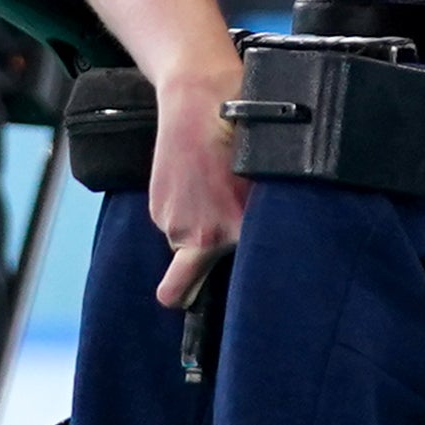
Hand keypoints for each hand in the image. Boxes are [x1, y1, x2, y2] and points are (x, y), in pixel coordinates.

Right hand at [146, 55, 251, 306]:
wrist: (199, 94)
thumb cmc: (244, 132)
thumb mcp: (265, 180)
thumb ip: (260, 222)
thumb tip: (265, 253)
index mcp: (235, 230)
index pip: (232, 285)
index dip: (230, 294)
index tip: (222, 329)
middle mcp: (202, 235)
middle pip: (200, 274)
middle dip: (204, 266)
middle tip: (223, 224)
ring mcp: (175, 223)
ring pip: (187, 248)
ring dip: (198, 229)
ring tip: (215, 186)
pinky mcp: (158, 208)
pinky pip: (173, 225)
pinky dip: (184, 210)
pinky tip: (198, 179)